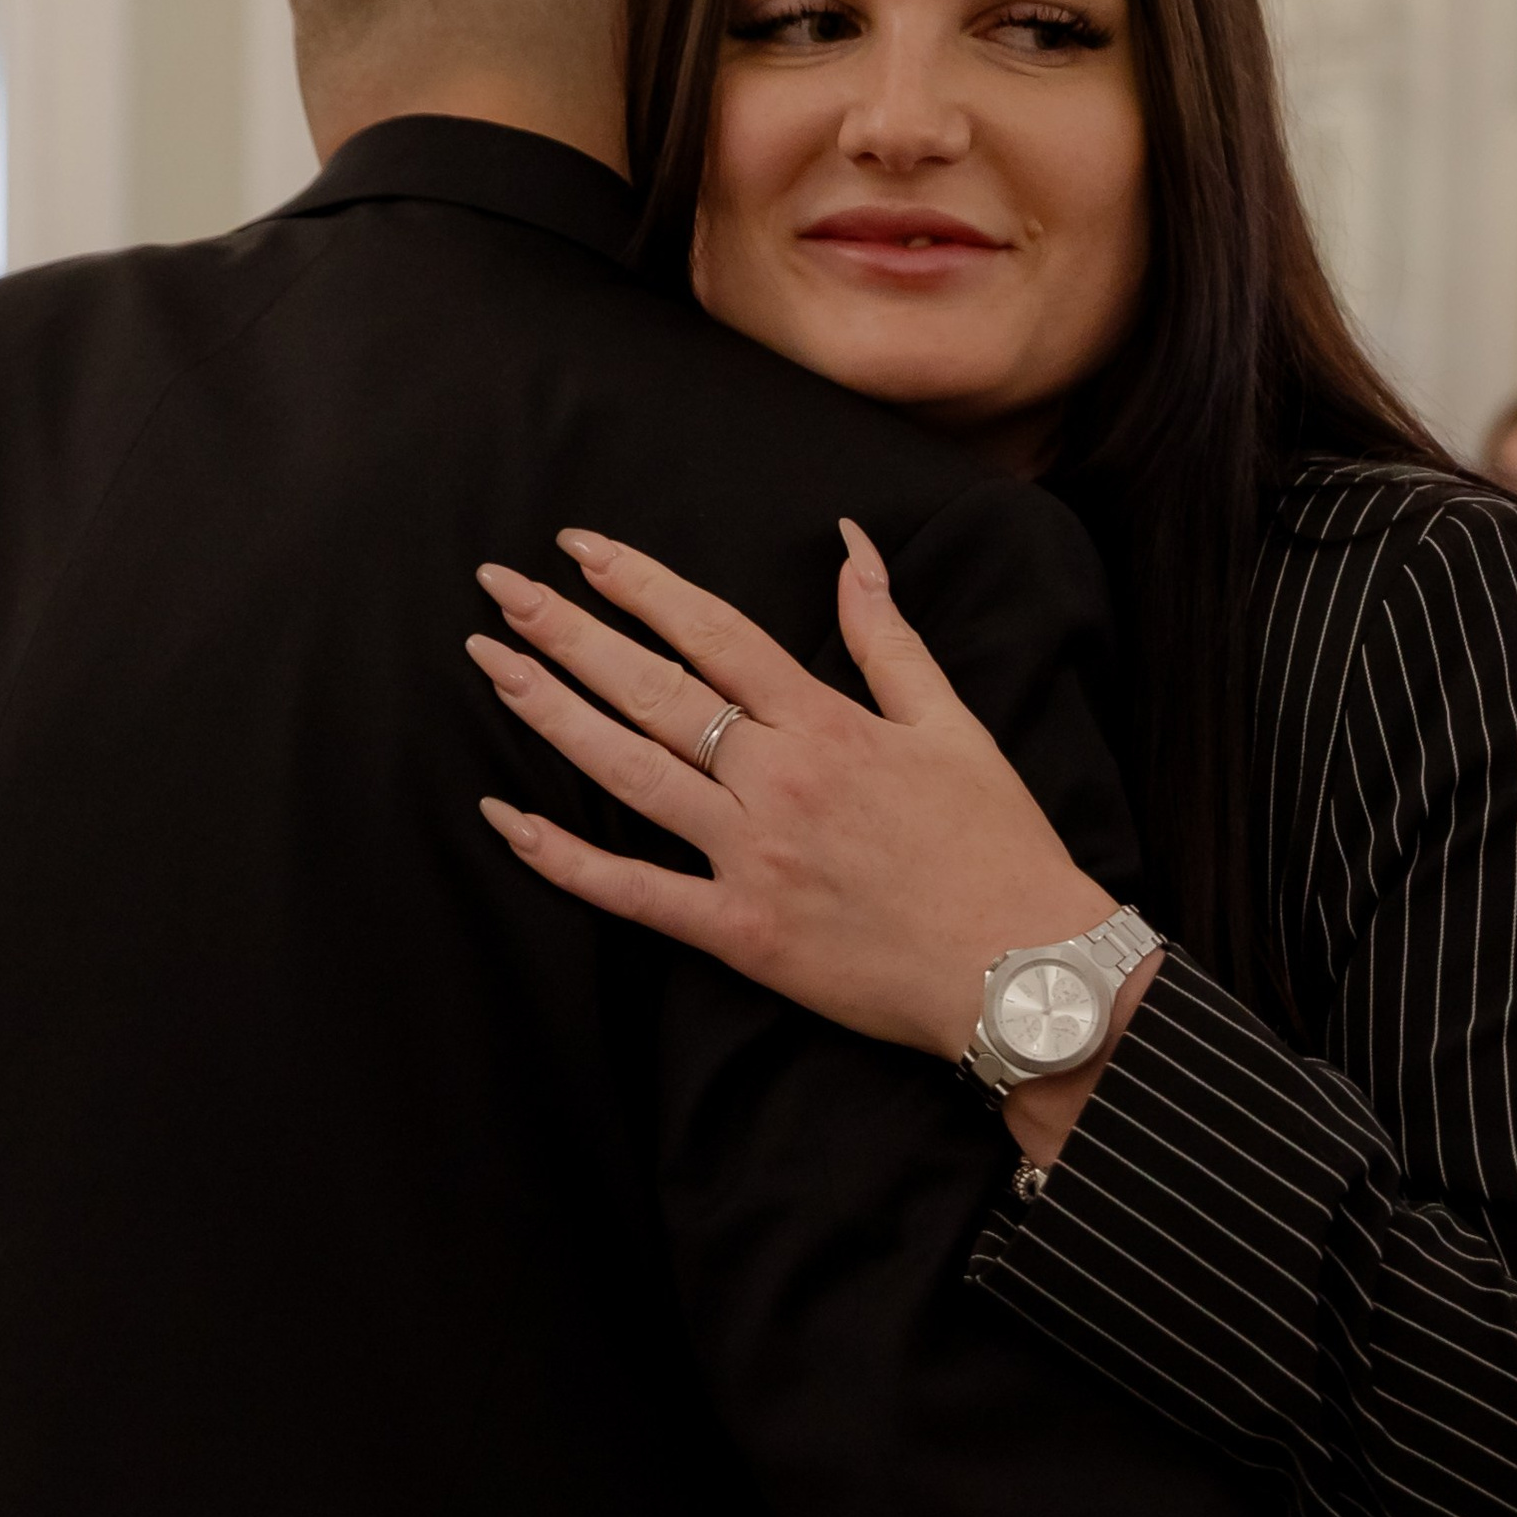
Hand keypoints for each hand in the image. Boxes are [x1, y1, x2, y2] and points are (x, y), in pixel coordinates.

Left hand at [467, 521, 1158, 1159]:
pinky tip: (505, 820)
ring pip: (629, 772)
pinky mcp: (741, 933)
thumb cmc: (996, 846)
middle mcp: (779, 780)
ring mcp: (753, 858)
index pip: (712, 632)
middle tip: (498, 589)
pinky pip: (634, 892)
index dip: (638, 583)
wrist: (1026, 971)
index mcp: (827, 723)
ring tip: (490, 666)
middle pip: (652, 690)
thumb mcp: (952, 722)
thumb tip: (851, 544)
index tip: (578, 547)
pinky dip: (564, 857)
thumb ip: (888, 633)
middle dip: (566, 632)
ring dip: (551, 714)